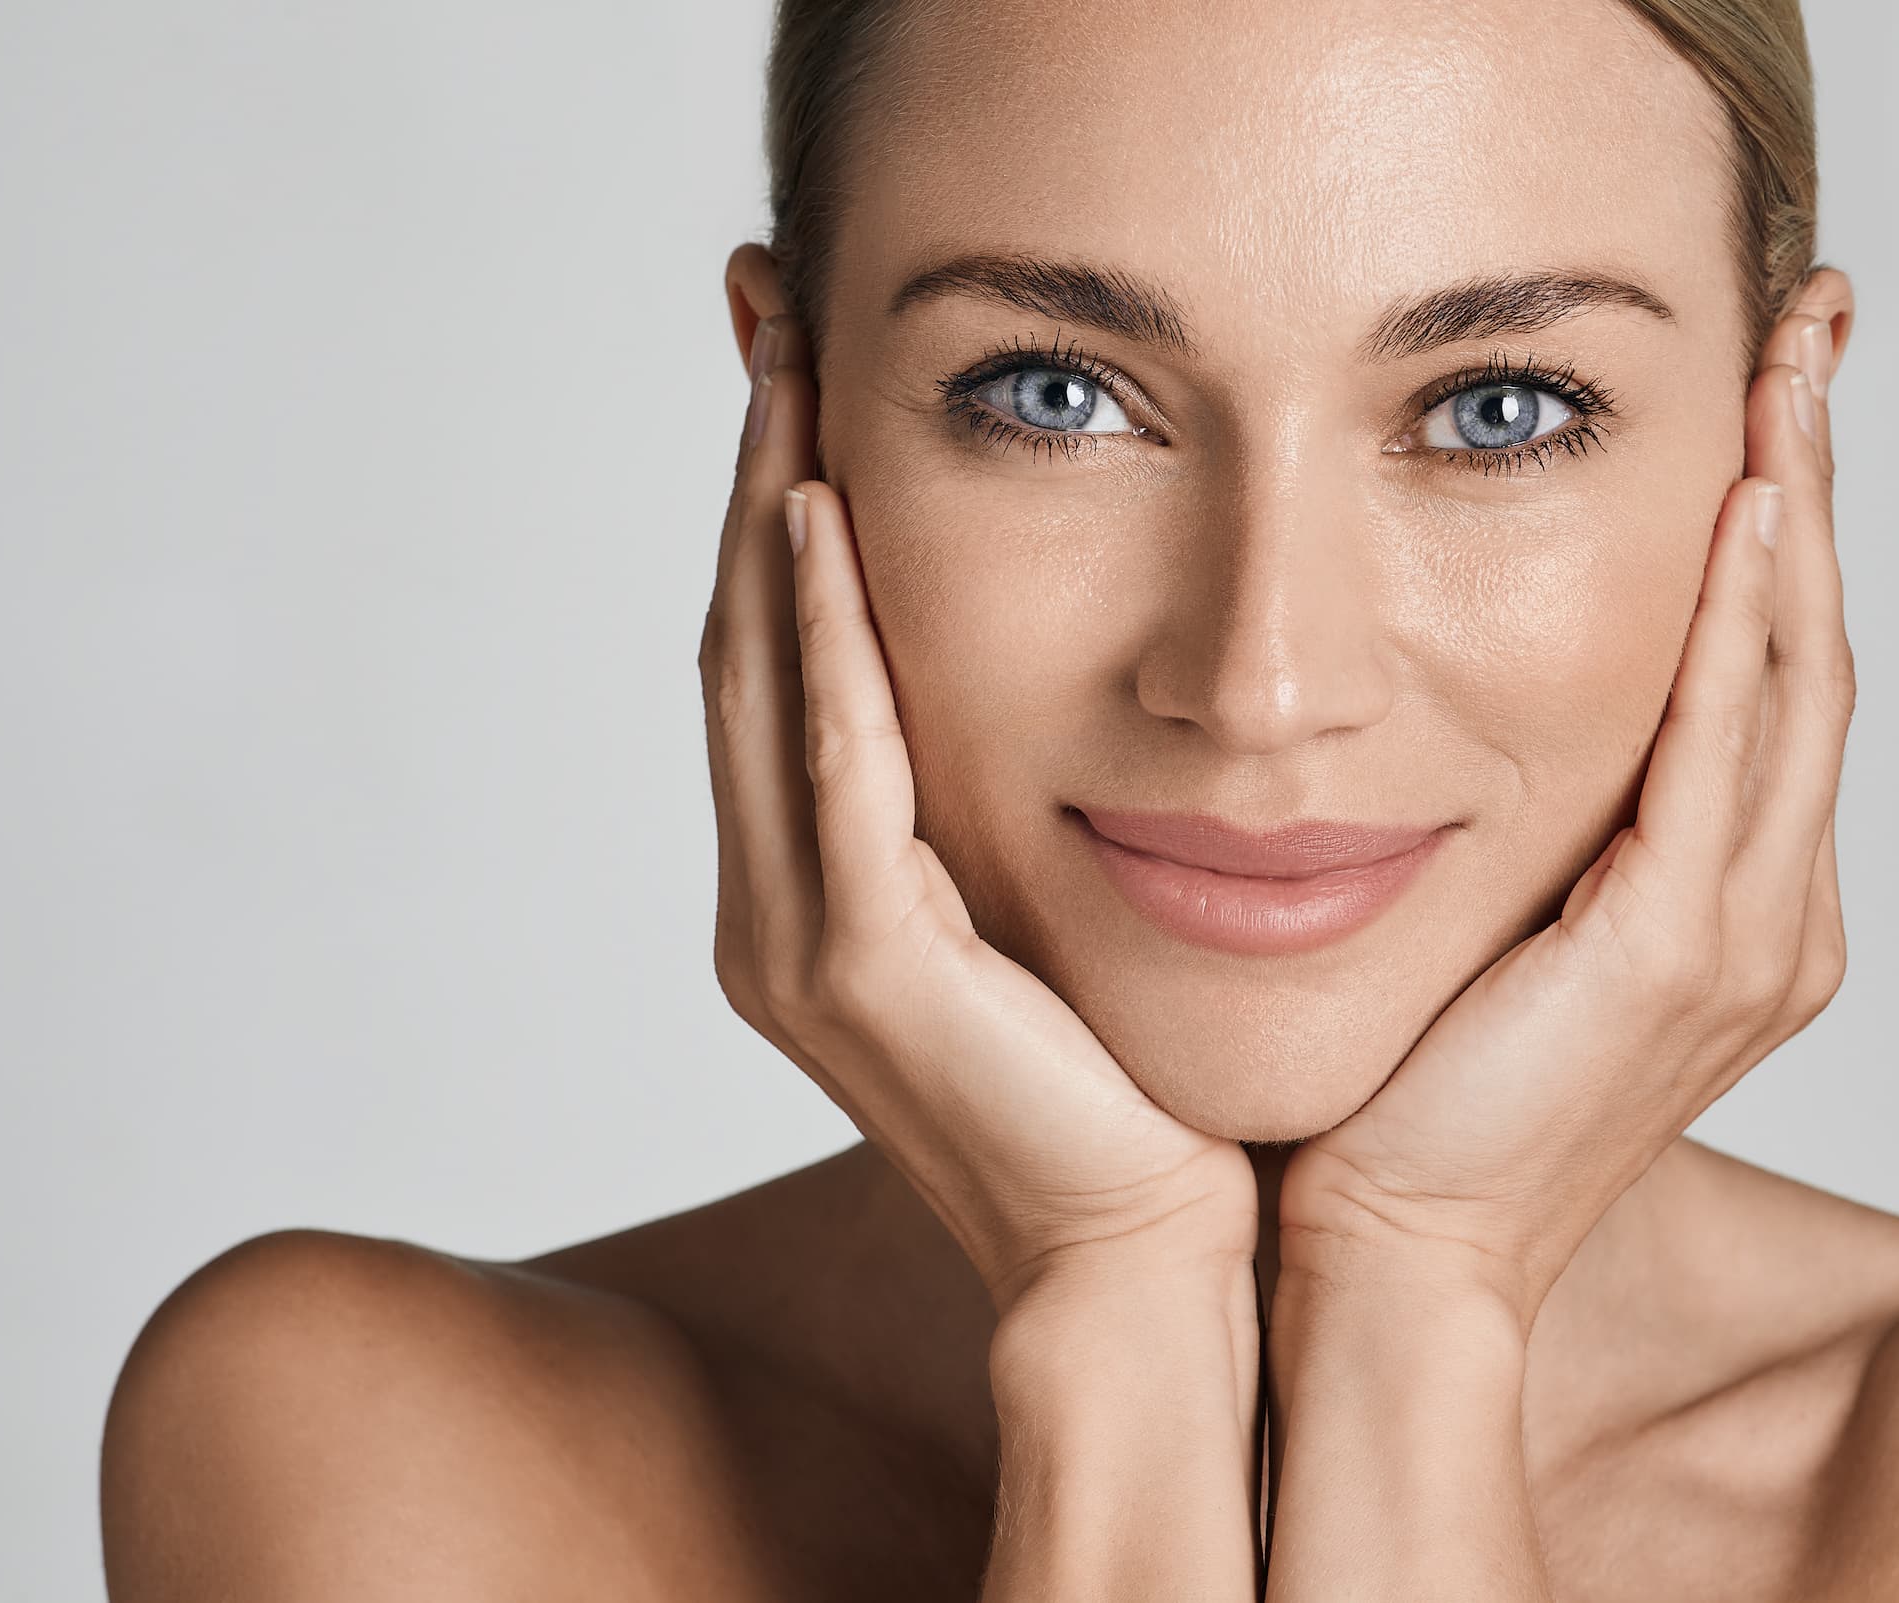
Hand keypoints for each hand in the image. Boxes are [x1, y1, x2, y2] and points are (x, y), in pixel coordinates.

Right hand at [699, 310, 1254, 1313]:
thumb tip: (1057, 679)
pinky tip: (821, 519)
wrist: (1154, 1263)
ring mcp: (803, 947)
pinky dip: (822, 639)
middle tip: (766, 313)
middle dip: (752, 472)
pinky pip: (835, 766)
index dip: (772, 512)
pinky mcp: (866, 970)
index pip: (780, 666)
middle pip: (744, 647)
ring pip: (763, 682)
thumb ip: (1005, 806)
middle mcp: (779, 917)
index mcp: (817, 903)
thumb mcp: (1053, 911)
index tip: (795, 370)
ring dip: (769, 515)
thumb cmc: (1131, 1097)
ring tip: (787, 368)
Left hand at [1277, 305, 1854, 1320]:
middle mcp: (1774, 917)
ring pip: (1795, 678)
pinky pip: (1724, 750)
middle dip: (1817, 477)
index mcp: (1736, 910)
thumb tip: (1501, 696)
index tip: (1773, 387)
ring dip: (1795, 511)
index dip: (1787, 525)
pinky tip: (1738, 506)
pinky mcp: (1679, 956)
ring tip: (1787, 366)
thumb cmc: (1415, 1100)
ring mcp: (1744, 940)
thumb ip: (1553, 823)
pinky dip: (1738, 622)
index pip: (1778, 676)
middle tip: (1809, 324)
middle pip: (1815, 651)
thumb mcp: (1506, 926)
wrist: (1388, 1258)